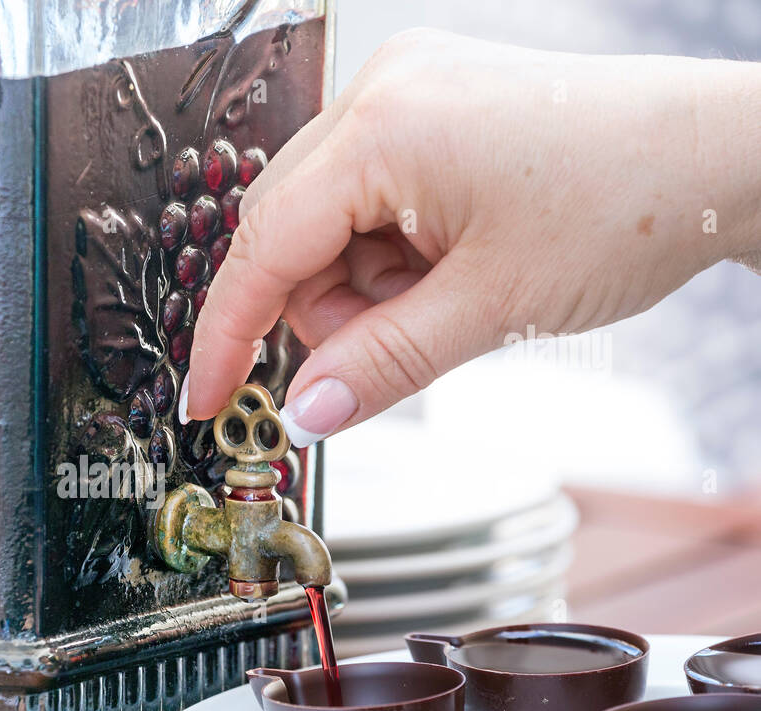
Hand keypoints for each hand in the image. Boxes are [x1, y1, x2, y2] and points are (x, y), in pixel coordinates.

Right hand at [182, 29, 760, 442]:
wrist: (722, 152)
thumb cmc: (628, 204)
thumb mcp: (490, 308)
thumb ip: (380, 366)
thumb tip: (302, 415)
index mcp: (383, 128)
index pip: (262, 247)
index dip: (227, 335)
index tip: (208, 398)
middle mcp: (381, 90)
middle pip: (285, 229)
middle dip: (319, 308)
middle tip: (376, 352)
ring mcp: (406, 89)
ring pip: (323, 218)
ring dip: (359, 283)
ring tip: (443, 298)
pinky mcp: (430, 102)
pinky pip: (365, 192)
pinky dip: (388, 250)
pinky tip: (446, 263)